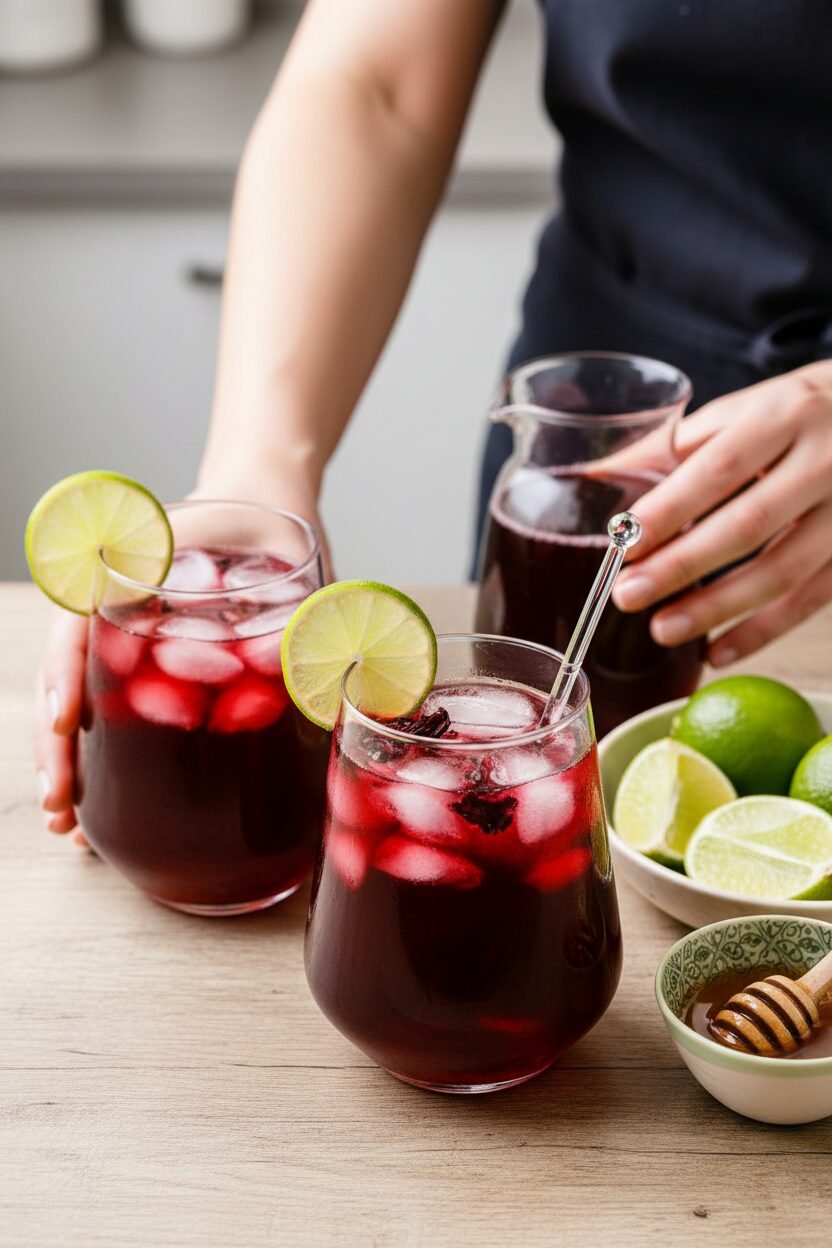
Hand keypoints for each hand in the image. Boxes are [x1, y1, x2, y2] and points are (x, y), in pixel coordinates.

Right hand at [32, 471, 330, 843]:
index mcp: (131, 571)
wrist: (265, 501)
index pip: (79, 623)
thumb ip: (299, 610)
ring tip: (71, 829)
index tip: (66, 721)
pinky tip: (105, 810)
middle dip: (58, 745)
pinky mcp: (155, 668)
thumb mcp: (280, 551)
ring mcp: (130, 640)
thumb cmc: (266, 517)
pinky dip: (110, 759)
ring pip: (85, 702)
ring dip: (75, 763)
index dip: (66, 674)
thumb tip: (310, 687)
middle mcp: (117, 609)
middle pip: (69, 676)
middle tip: (61, 806)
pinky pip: (122, 712)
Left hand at [611, 362, 831, 664]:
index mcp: (785, 414)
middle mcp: (825, 461)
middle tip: (629, 594)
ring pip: (782, 571)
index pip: (720, 468)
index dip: (671, 508)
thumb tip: (599, 476)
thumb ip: (675, 443)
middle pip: (748, 524)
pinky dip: (761, 632)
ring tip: (662, 629)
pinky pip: (809, 600)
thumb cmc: (798, 414)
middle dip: (683, 565)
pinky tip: (717, 651)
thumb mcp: (743, 410)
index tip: (625, 541)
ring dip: (717, 607)